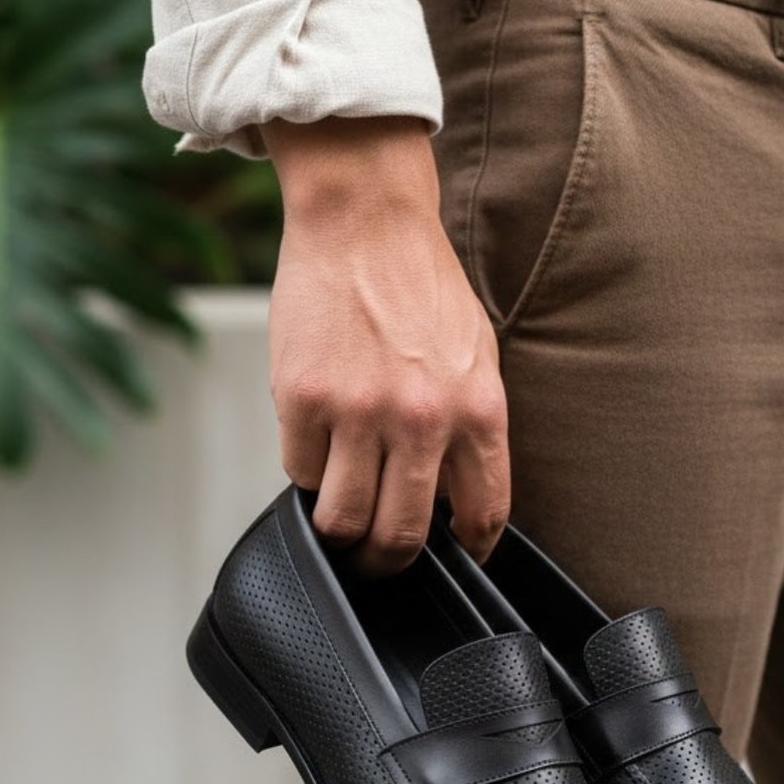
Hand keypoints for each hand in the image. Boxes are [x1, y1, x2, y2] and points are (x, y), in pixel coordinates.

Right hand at [263, 115, 509, 576]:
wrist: (364, 222)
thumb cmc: (422, 287)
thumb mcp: (477, 358)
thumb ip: (472, 429)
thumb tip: (455, 499)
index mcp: (478, 412)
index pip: (483, 516)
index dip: (468, 550)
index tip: (453, 556)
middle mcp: (422, 420)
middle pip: (401, 537)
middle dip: (387, 561)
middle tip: (377, 557)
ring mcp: (358, 412)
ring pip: (342, 520)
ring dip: (340, 527)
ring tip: (342, 510)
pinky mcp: (303, 399)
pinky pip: (300, 471)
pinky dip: (308, 468)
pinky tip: (320, 441)